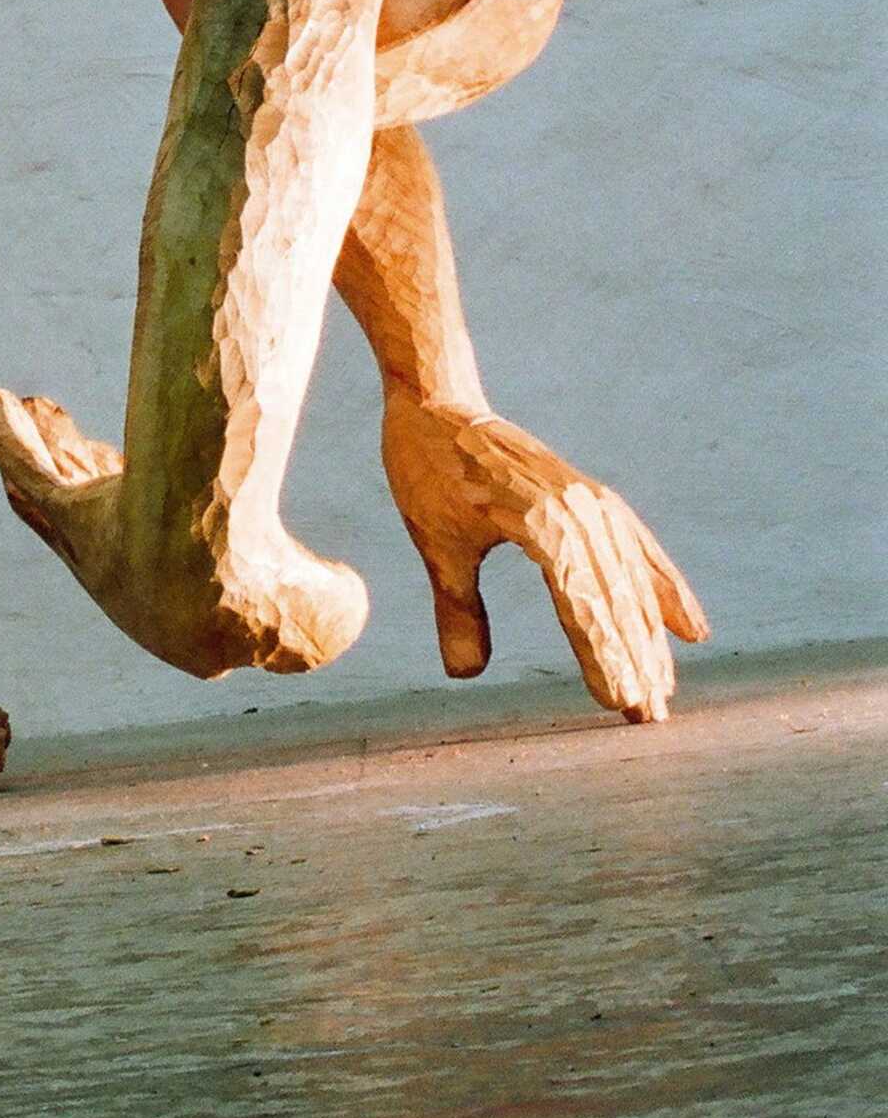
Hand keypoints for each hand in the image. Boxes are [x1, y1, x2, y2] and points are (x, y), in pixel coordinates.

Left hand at [382, 400, 708, 721]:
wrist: (437, 398)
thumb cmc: (427, 466)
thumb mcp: (435, 537)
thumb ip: (457, 606)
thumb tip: (464, 675)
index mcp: (537, 518)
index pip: (580, 599)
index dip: (602, 653)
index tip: (619, 702)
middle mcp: (575, 508)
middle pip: (615, 594)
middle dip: (634, 658)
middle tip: (648, 718)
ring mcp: (587, 499)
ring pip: (629, 576)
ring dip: (649, 634)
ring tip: (662, 689)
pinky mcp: (590, 497)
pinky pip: (635, 546)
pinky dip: (663, 585)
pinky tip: (690, 628)